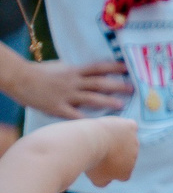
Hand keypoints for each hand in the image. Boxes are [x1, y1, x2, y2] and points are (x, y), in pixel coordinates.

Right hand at [9, 59, 128, 118]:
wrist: (19, 78)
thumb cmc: (38, 72)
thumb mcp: (59, 67)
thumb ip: (75, 71)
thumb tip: (89, 71)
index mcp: (73, 71)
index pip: (98, 67)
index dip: (114, 67)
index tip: (128, 68)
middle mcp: (73, 82)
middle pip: (99, 83)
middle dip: (117, 86)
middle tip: (133, 89)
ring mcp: (66, 95)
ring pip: (91, 98)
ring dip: (108, 101)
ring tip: (121, 105)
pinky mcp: (57, 108)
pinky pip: (74, 115)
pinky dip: (86, 120)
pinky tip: (98, 125)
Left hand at [79, 118, 136, 185]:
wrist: (90, 142)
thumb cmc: (91, 161)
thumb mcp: (94, 178)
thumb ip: (103, 182)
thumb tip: (106, 181)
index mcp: (126, 173)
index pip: (120, 174)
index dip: (109, 170)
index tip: (96, 166)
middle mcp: (134, 158)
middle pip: (124, 156)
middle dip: (112, 154)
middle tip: (95, 151)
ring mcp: (134, 142)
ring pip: (126, 141)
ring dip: (116, 141)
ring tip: (98, 139)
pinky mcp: (130, 127)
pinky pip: (131, 126)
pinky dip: (124, 127)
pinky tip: (115, 127)